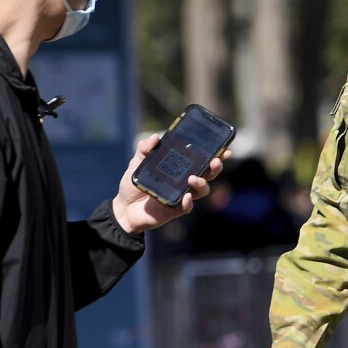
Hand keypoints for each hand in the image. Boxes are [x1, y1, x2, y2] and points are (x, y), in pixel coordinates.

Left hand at [111, 133, 230, 234]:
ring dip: (202, 183)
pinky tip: (186, 197)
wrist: (123, 207)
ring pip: (202, 190)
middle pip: (208, 174)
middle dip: (216, 167)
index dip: (216, 155)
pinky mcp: (175, 209)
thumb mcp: (137, 162)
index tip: (224, 148)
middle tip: (216, 160)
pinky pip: (187, 207)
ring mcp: (182, 195)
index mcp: (180, 168)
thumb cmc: (134, 184)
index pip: (202, 161)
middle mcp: (185, 181)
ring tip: (193, 178)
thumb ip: (145, 149)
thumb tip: (156, 137)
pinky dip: (189, 202)